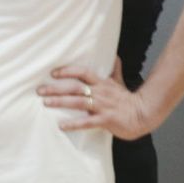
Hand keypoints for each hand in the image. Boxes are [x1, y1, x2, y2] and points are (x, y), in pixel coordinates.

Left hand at [37, 61, 153, 140]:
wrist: (144, 114)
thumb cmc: (127, 100)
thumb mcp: (119, 82)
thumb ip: (114, 70)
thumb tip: (115, 56)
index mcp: (102, 83)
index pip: (83, 72)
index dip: (68, 71)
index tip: (53, 73)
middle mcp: (101, 92)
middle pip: (75, 87)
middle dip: (56, 88)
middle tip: (40, 90)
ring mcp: (103, 106)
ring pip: (79, 102)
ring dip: (61, 102)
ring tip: (46, 103)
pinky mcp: (106, 120)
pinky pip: (88, 122)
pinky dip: (74, 124)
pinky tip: (62, 126)